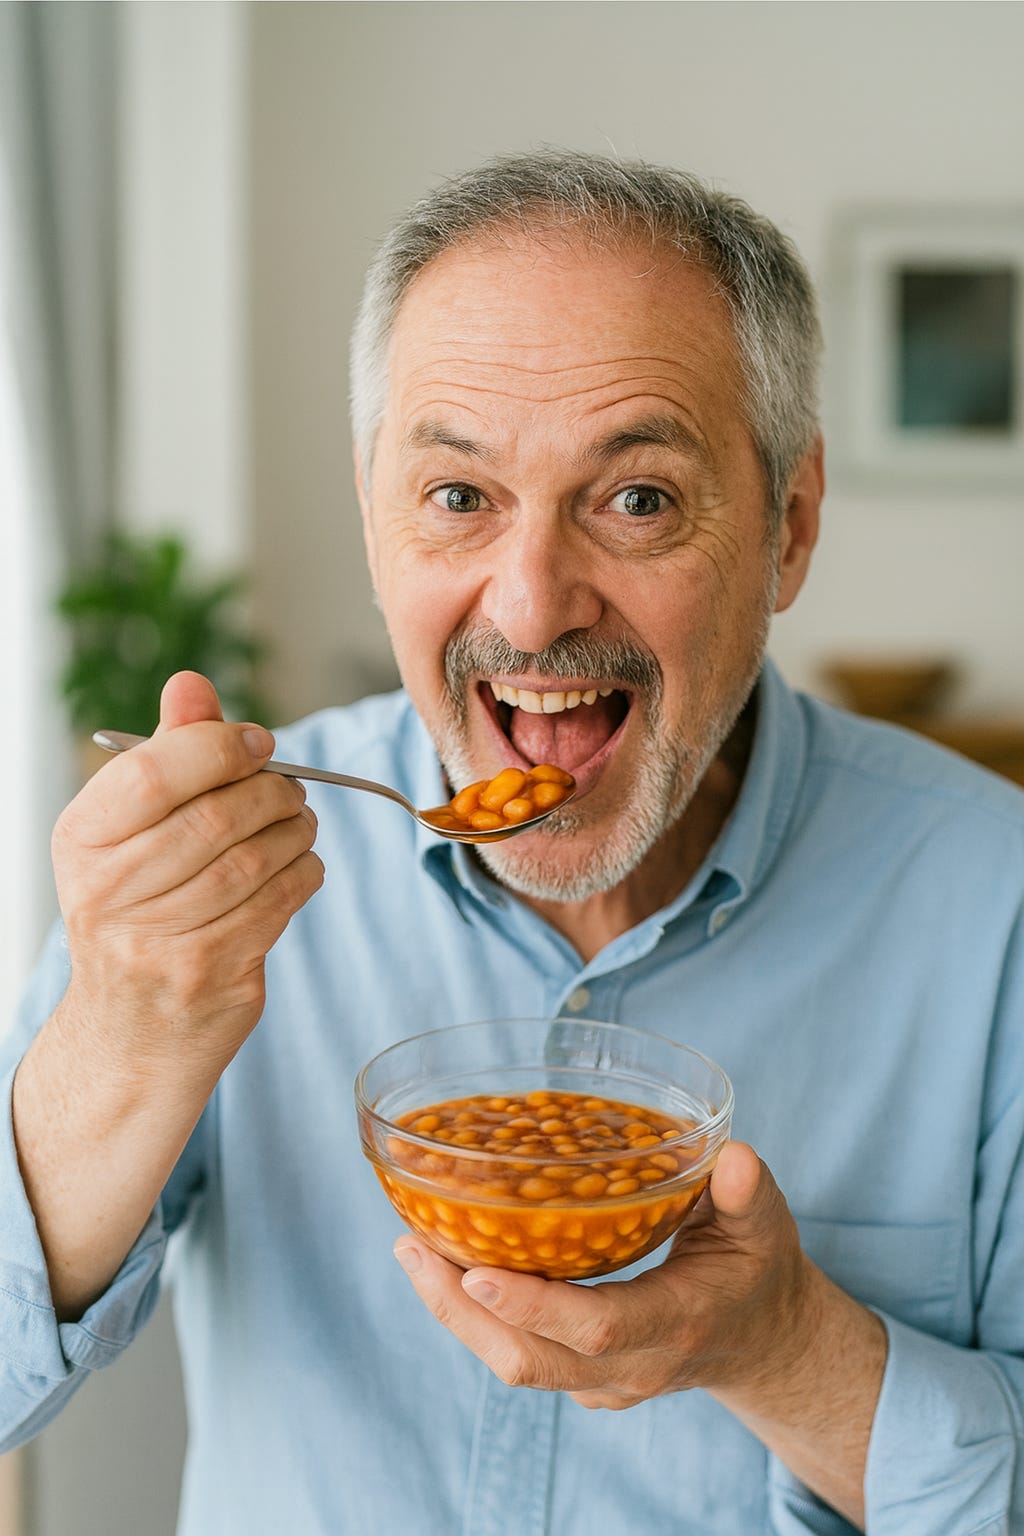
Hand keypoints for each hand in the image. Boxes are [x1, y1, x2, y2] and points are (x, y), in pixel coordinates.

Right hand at [52, 670, 324, 1072]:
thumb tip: (191, 683)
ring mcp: (158, 940)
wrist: (131, 1034)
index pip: (154, 770)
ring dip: (295, 832)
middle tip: (291, 791)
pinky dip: (304, 874)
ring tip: (299, 824)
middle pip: (215, 815)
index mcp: (83, 840)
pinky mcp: (211, 974)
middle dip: (271, 793)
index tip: (259, 744)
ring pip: (255, 859)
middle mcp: (109, 891)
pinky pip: (279, 902)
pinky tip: (300, 867)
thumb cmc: (138, 913)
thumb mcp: (130, 835)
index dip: (219, 747)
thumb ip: (167, 756)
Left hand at [394, 1142, 817, 1407]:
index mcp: (676, 1325)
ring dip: (456, 1312)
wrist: (762, 1341)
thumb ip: (748, 1195)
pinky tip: (444, 1263)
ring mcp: (603, 1382)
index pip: (595, 1328)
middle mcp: (633, 1366)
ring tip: (412, 1248)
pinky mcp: (583, 1378)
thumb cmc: (757, 1270)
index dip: (533, 1304)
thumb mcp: (764, 1227)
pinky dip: (476, 1315)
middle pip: (530, 1358)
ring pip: (515, 1362)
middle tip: (412, 1245)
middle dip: (461, 1308)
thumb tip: (734, 1157)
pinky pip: (520, 1353)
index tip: (475, 1269)